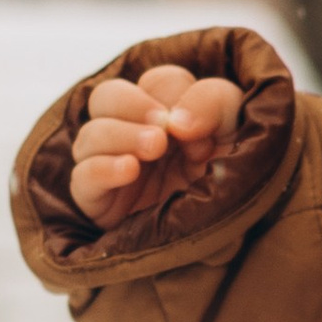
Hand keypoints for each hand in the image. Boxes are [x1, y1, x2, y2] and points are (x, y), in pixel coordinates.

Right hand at [68, 63, 242, 229]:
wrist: (234, 239)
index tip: (199, 129)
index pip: (155, 82)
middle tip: (163, 130)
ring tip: (154, 149)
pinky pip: (81, 178)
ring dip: (121, 134)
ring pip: (89, 135)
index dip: (174, 95)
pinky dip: (102, 168)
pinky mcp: (100, 202)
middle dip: (132, 104)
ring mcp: (113, 167)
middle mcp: (135, 135)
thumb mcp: (239, 129)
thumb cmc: (236, 180)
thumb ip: (214, 101)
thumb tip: (173, 120)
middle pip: (106, 97)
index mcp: (169, 114)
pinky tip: (129, 169)